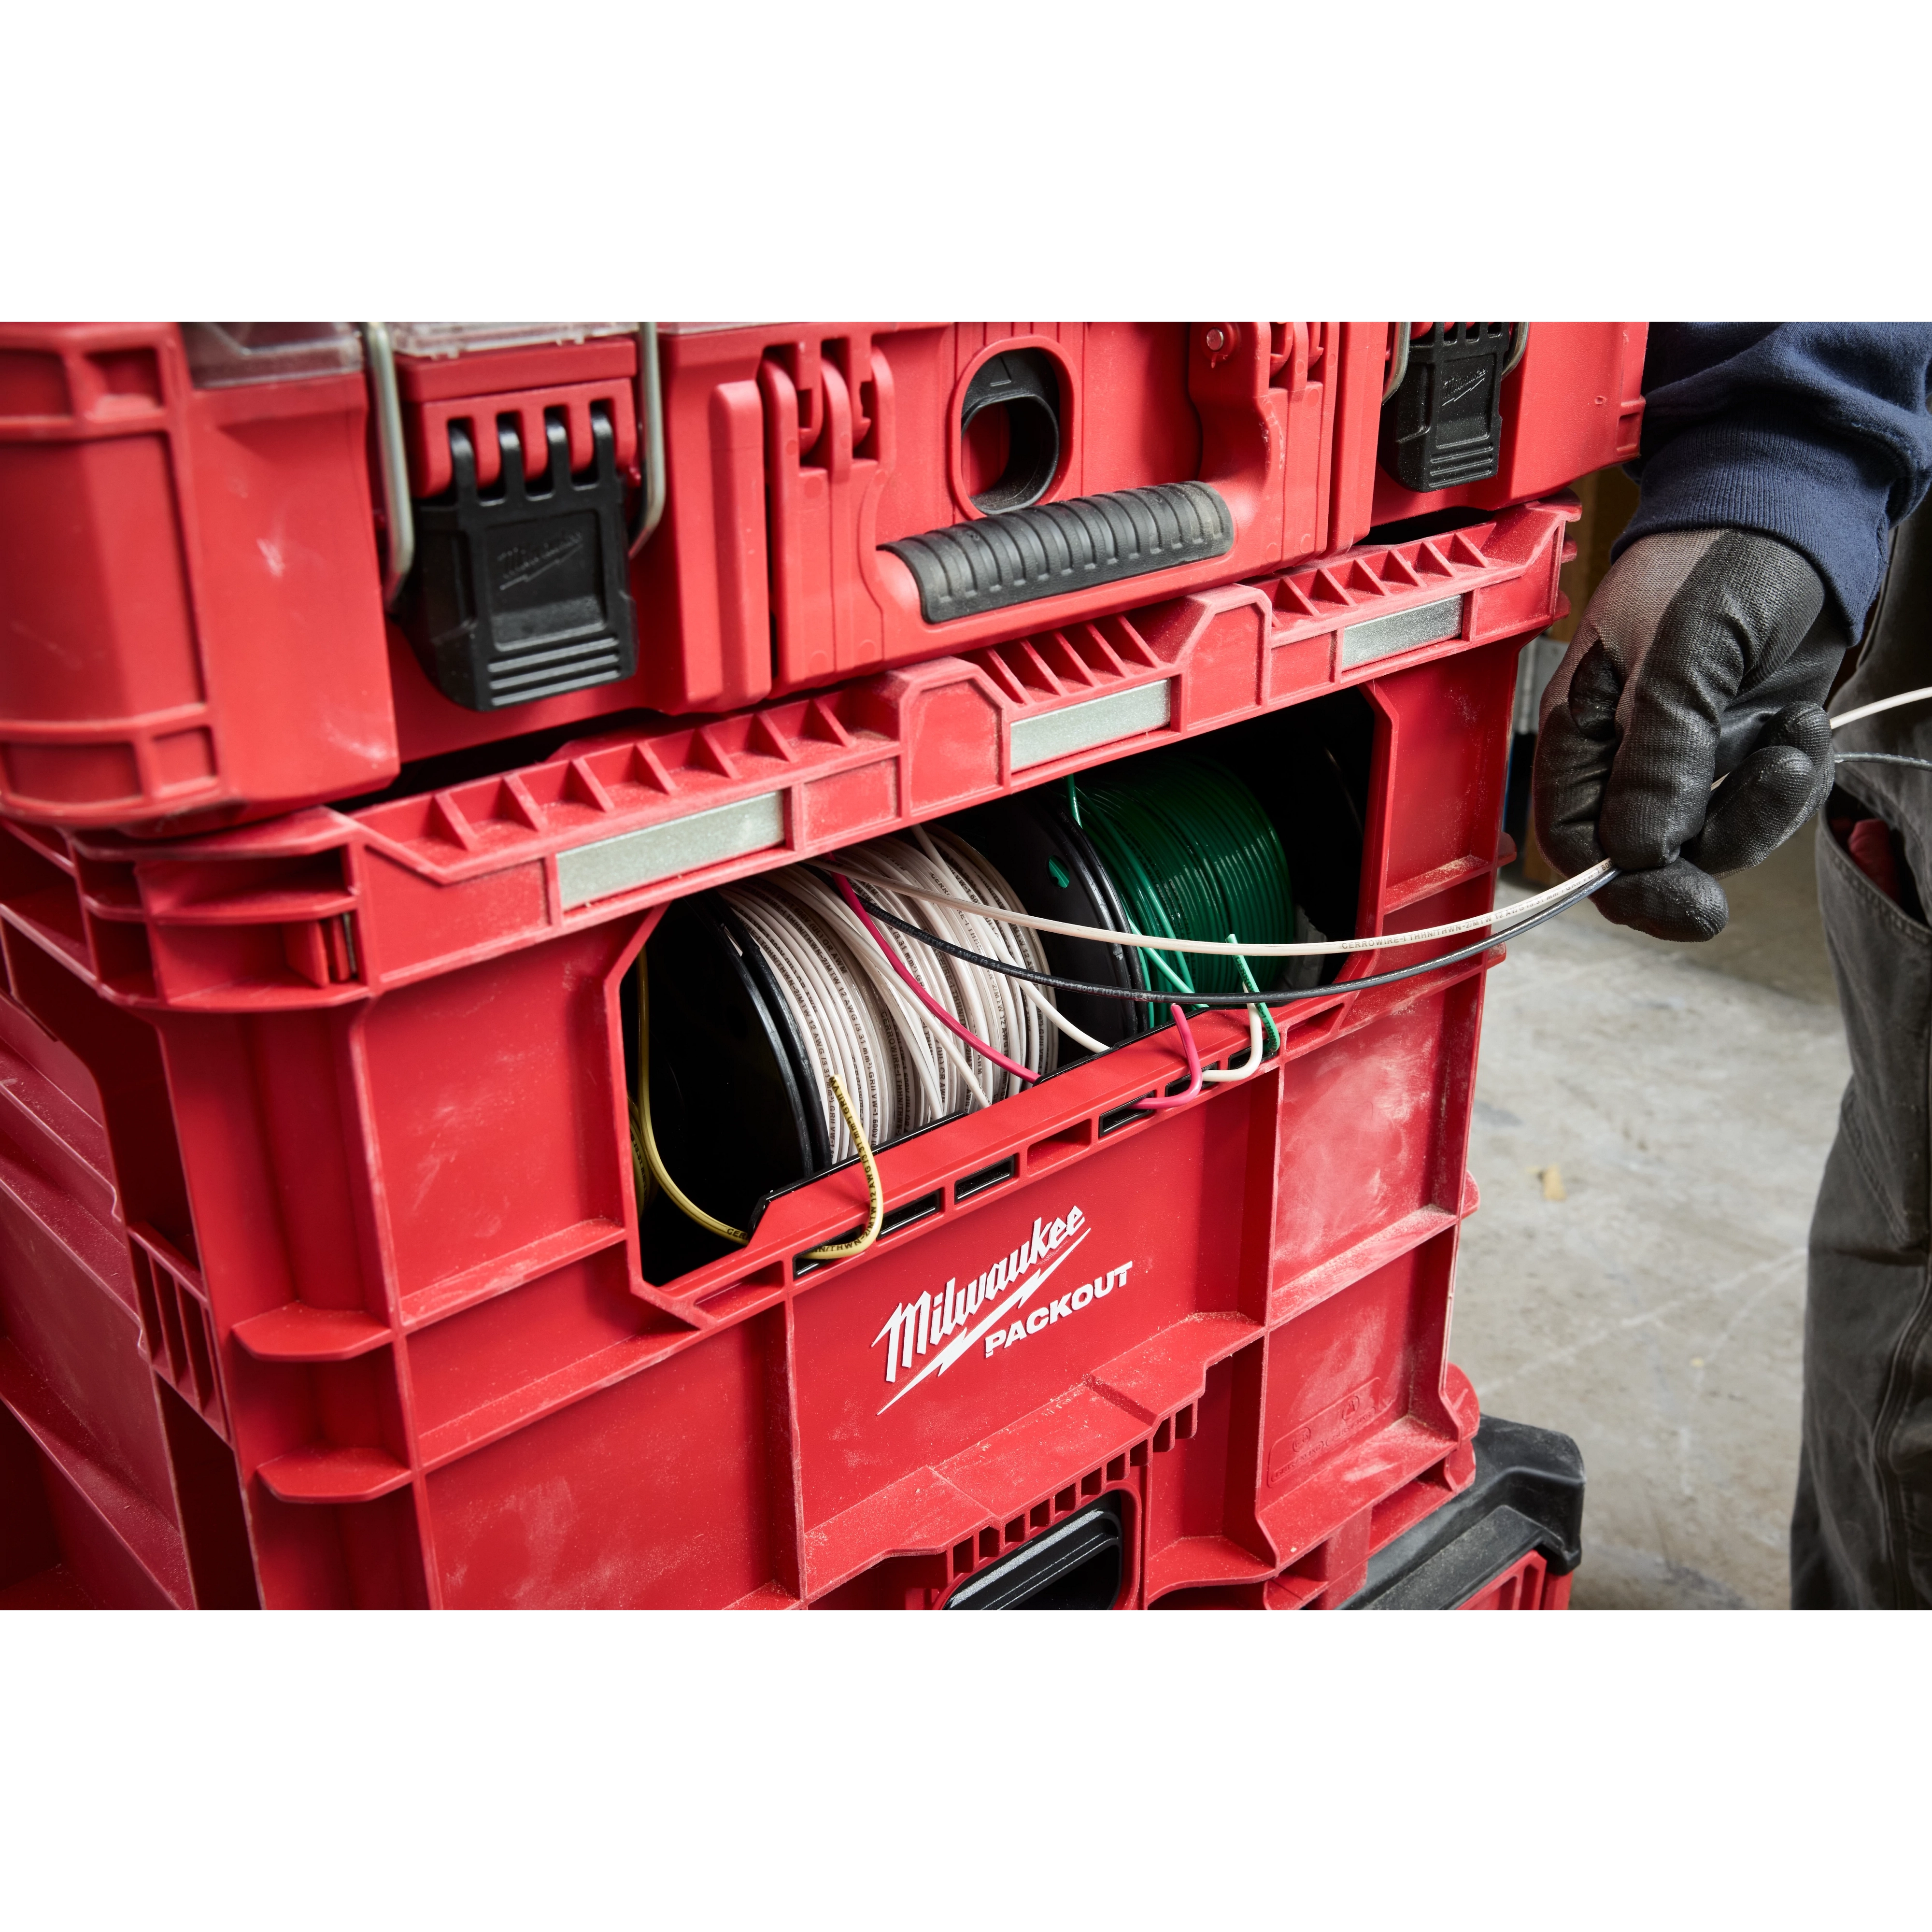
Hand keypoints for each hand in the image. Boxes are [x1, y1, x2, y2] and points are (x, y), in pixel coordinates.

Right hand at [1533, 529, 1846, 939]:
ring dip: (1763, 807)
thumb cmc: (1717, 556)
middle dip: (1705, 853)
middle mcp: (1626, 754)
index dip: (1621, 881)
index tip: (1679, 902)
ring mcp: (1686, 756)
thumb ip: (1659, 752)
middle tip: (1751, 835)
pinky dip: (1793, 783)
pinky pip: (1761, 810)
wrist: (1796, 513)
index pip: (1576, 838)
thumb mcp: (1685, 650)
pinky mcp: (1740, 752)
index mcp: (1581, 728)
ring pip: (1710, 839)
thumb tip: (1641, 848)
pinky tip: (1800, 729)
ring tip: (1791, 739)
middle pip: (1644, 854)